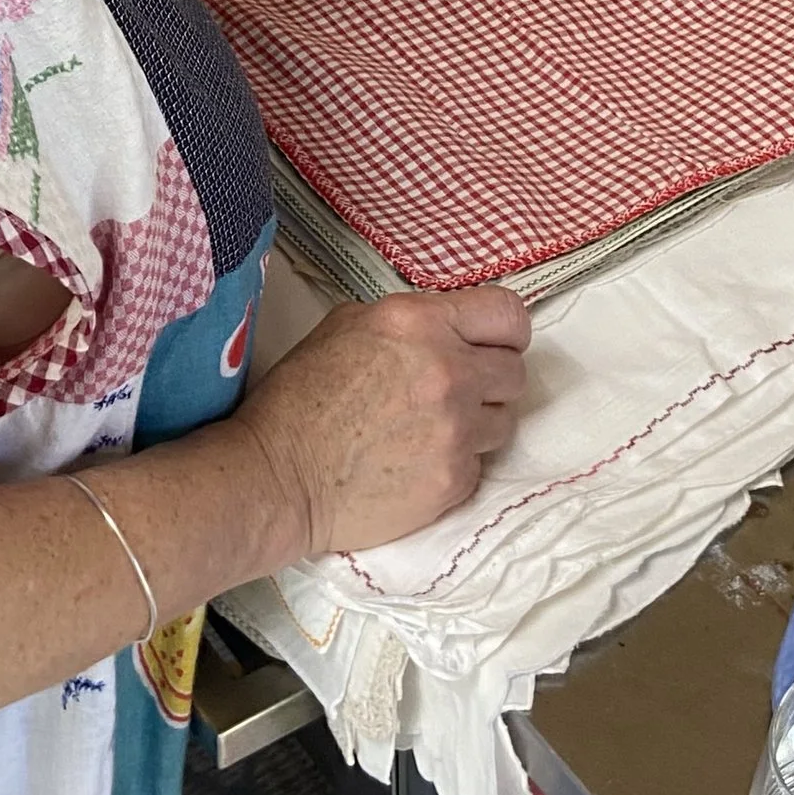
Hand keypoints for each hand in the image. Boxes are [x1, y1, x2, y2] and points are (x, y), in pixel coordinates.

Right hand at [234, 286, 531, 558]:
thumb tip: (447, 331)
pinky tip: (416, 461)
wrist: (278, 476)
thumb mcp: (346, 326)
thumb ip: (410, 322)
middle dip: (491, 379)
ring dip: (477, 422)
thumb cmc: (300, 398)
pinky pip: (479, 464)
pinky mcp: (456, 480)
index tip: (493, 344)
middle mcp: (449, 371)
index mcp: (421, 323)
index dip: (504, 331)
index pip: (508, 314)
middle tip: (456, 390)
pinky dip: (456, 462)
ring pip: (504, 420)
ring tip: (431, 429)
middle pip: (515, 371)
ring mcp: (457, 430)